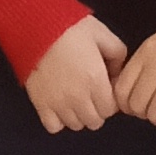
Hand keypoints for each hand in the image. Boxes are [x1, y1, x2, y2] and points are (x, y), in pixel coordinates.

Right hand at [24, 14, 127, 133]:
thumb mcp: (103, 34)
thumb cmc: (71, 28)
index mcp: (96, 80)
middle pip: (95, 121)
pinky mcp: (40, 105)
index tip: (105, 89)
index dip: (110, 100)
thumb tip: (118, 74)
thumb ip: (118, 54)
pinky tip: (60, 105)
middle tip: (92, 93)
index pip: (110, 109)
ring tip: (76, 97)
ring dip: (79, 115)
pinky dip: (59, 120)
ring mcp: (58, 103)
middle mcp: (78, 97)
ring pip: (76, 125)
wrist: (37, 27)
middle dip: (97, 109)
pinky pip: (54, 127)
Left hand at [114, 18, 155, 130]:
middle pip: (137, 105)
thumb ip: (138, 67)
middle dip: (141, 113)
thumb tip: (123, 96)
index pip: (122, 89)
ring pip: (155, 114)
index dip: (124, 104)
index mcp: (145, 53)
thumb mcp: (153, 45)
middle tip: (150, 110)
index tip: (131, 107)